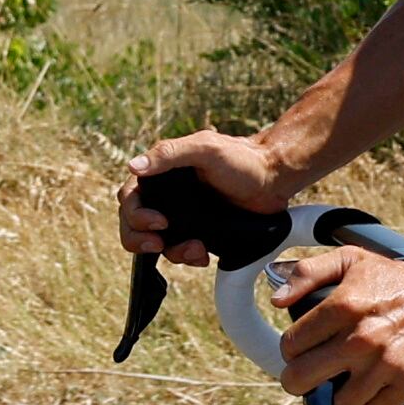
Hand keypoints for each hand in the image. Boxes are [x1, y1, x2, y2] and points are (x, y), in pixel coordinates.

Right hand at [121, 132, 292, 263]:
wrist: (274, 178)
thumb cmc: (241, 157)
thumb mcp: (205, 148)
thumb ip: (169, 154)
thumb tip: (134, 166)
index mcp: (161, 172)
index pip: (129, 197)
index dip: (135, 214)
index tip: (158, 222)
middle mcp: (166, 196)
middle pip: (134, 224)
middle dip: (141, 239)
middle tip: (159, 243)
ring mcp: (181, 215)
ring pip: (157, 242)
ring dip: (170, 251)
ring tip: (196, 249)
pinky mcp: (197, 231)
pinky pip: (180, 251)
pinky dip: (187, 256)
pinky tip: (203, 253)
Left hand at [272, 244, 403, 404]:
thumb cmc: (399, 282)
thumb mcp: (352, 260)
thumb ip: (309, 273)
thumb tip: (278, 298)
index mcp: (342, 306)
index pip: (290, 347)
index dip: (293, 351)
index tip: (305, 350)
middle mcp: (361, 338)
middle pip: (301, 380)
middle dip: (302, 379)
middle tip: (316, 374)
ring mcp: (386, 365)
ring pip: (339, 402)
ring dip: (344, 391)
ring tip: (356, 375)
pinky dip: (373, 400)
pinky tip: (380, 381)